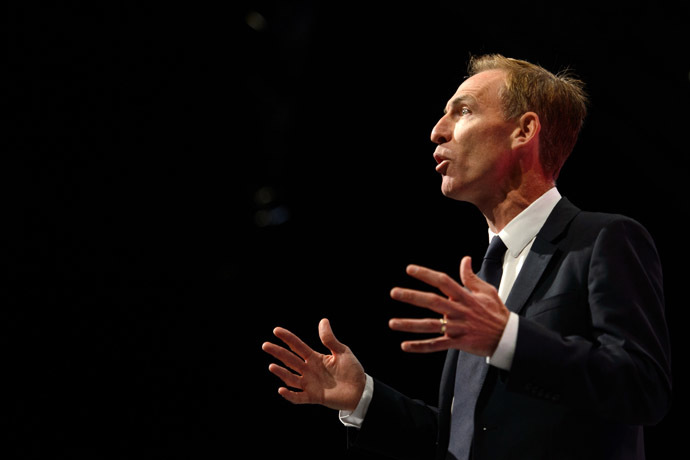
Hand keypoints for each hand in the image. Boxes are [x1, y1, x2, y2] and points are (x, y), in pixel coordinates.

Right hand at [262, 318, 365, 410]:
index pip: (298, 346)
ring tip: (272, 366)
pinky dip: (290, 395)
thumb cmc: (352, 370)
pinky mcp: (314, 397)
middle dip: (278, 352)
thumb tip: (323, 320)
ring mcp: (310, 384)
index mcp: (315, 358)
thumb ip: (330, 339)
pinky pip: (299, 397)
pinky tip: (281, 390)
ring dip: (281, 373)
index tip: (276, 330)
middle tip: (265, 345)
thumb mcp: (342, 352)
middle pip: (290, 360)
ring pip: (291, 378)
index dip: (288, 338)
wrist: (361, 391)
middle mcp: (309, 370)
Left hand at [389, 256, 509, 355]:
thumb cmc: (496, 313)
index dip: (426, 274)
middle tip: (394, 293)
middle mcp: (459, 311)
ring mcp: (458, 327)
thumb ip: (471, 277)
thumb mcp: (486, 291)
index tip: (409, 269)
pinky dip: (421, 346)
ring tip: (391, 323)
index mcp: (465, 297)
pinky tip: (405, 346)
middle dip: (412, 297)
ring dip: (410, 325)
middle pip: (433, 302)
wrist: (508, 337)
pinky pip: (437, 345)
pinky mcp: (459, 342)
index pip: (443, 281)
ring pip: (431, 325)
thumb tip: (465, 259)